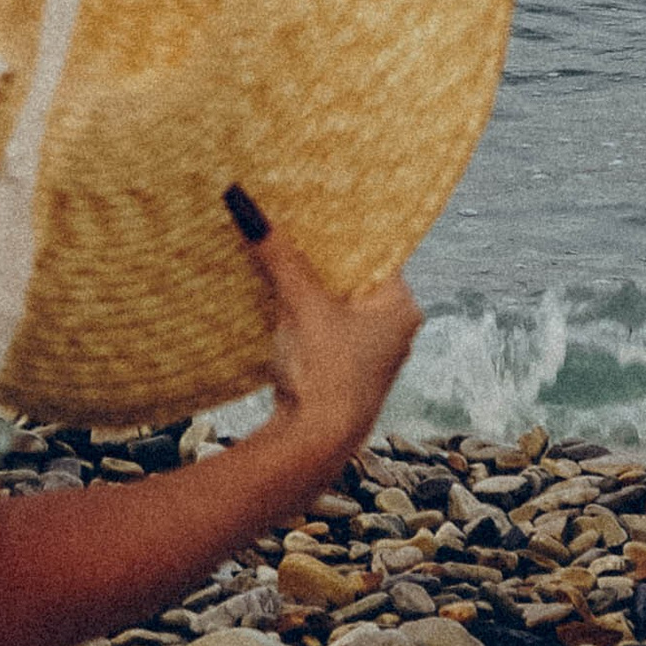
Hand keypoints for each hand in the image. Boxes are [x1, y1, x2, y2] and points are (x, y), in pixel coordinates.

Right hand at [245, 216, 420, 474]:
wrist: (315, 443)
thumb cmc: (324, 369)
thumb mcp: (301, 304)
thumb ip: (278, 255)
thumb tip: (244, 202)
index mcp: (401, 306)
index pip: (374, 252)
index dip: (343, 230)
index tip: (314, 204)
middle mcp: (395, 329)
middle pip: (354, 277)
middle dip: (321, 257)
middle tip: (289, 222)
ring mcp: (371, 353)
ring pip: (338, 304)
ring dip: (310, 286)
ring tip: (278, 252)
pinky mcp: (345, 372)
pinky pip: (325, 328)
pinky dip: (305, 314)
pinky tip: (279, 299)